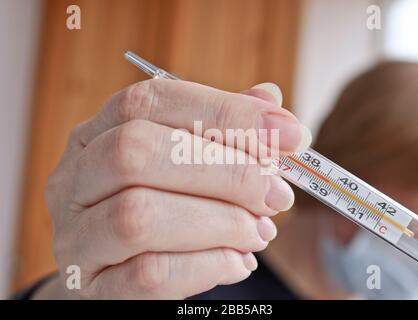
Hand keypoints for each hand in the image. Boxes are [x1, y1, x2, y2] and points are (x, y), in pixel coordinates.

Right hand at [40, 80, 309, 298]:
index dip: (225, 111)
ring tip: (260, 232)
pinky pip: (149, 275)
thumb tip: (270, 101)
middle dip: (226, 170)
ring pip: (140, 215)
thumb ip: (220, 132)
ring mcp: (75, 238)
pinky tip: (238, 262)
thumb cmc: (159, 209)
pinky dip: (208, 265)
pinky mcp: (92, 289)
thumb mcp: (182, 164)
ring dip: (221, 221)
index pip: (151, 101)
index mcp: (96, 136)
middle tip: (277, 194)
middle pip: (138, 152)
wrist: (115, 275)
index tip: (290, 134)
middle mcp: (74, 180)